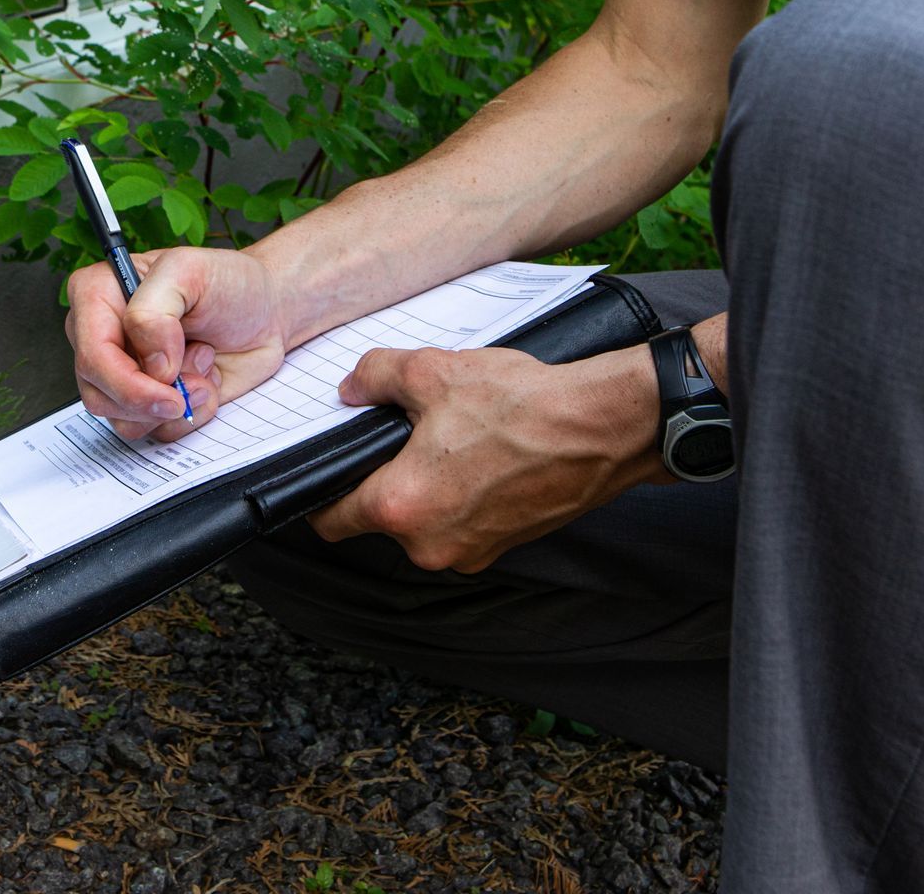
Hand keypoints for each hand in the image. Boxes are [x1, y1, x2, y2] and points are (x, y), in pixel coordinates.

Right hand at [64, 246, 290, 440]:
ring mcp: (125, 374)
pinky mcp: (152, 402)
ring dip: (177, 404)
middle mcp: (103, 339)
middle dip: (154, 396)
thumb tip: (151, 363)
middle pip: (101, 395)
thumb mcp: (190, 271)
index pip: (92, 355)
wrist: (265, 310)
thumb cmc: (227, 282)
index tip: (169, 379)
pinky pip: (158, 432)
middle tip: (196, 374)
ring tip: (204, 366)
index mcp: (97, 296)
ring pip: (126, 421)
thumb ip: (154, 311)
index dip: (127, 378)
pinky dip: (191, 414)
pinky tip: (205, 381)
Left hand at [309, 343, 672, 572]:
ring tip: (452, 441)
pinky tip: (481, 457)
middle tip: (404, 435)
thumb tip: (351, 389)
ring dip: (426, 488)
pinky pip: (460, 524)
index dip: (322, 491)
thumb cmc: (522, 406)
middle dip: (384, 478)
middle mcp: (430, 544)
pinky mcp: (501, 548)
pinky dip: (461, 497)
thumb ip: (376, 377)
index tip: (329, 470)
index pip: (330, 520)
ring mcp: (469, 552)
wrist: (601, 431)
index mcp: (401, 506)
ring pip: (422, 521)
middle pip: (379, 518)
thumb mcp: (432, 372)